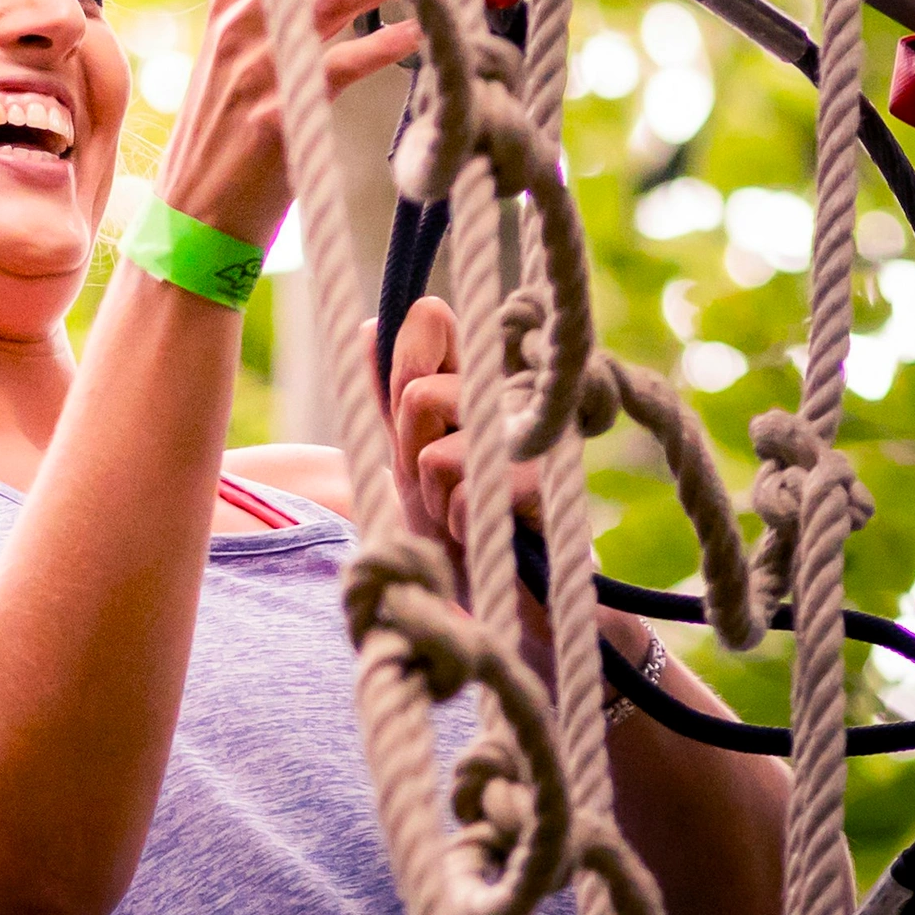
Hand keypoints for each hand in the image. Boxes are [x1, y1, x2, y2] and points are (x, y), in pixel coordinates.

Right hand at [151, 0, 431, 247]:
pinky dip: (384, 44)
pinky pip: (339, 67)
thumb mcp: (240, 63)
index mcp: (227, 9)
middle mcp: (235, 30)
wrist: (192, 220)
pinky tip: (420, 34)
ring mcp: (251, 71)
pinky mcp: (274, 116)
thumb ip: (281, 16)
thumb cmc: (228, 140)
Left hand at [381, 294, 547, 551]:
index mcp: (482, 375)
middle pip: (416, 393)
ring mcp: (536, 433)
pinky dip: (459, 524)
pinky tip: (486, 534)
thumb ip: (386, 395)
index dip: (403, 368)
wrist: (511, 592)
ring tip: (464, 512)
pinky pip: (462, 497)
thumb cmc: (456, 517)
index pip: (429, 323)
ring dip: (434, 495)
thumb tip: (367, 325)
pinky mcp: (547, 480)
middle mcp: (516, 391)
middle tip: (440, 484)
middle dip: (410, 450)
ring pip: (432, 452)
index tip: (419, 420)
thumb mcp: (407, 451)